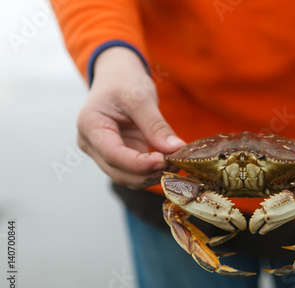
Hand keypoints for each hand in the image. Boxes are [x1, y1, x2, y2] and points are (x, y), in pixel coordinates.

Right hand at [77, 47, 185, 188]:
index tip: (164, 161)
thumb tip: (175, 149)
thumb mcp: (140, 97)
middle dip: (149, 173)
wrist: (117, 76)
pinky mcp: (118, 156)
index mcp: (90, 125)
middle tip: (176, 163)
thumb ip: (156, 125)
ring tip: (175, 162)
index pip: (113, 155)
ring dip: (152, 175)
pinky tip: (168, 161)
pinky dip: (151, 171)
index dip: (140, 164)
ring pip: (127, 177)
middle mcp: (91, 144)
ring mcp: (103, 153)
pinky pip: (134, 172)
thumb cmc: (123, 80)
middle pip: (119, 172)